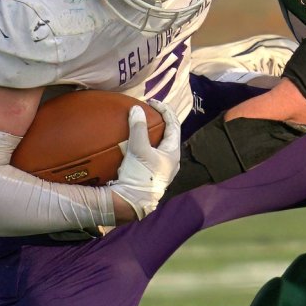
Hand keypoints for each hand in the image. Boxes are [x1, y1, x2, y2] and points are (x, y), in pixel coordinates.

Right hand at [109, 100, 180, 218]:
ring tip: (141, 124)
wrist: (131, 202)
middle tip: (148, 111)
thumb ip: (138, 128)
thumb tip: (137, 108)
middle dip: (160, 121)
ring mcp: (161, 169)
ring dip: (152, 133)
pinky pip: (151, 153)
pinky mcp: (151, 174)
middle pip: (169, 134)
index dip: (165, 110)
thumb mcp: (139, 149)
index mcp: (173, 153)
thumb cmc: (139, 176)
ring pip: (160, 145)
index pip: (174, 125)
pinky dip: (146, 143)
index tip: (152, 102)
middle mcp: (170, 161)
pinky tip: (135, 142)